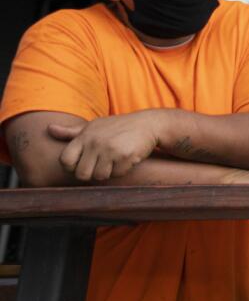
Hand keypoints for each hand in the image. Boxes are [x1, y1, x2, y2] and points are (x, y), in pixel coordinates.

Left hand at [49, 110, 167, 181]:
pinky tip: (127, 158)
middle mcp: (95, 142)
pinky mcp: (125, 155)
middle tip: (102, 164)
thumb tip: (48, 129)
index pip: (65, 160)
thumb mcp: (94, 126)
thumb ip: (71, 132)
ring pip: (100, 176)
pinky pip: (117, 174)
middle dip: (92, 173)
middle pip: (82, 174)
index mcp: (84, 136)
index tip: (84, 162)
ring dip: (109, 172)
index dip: (73, 166)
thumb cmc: (118, 126)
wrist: (148, 123)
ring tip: (115, 160)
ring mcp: (110, 149)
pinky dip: (122, 170)